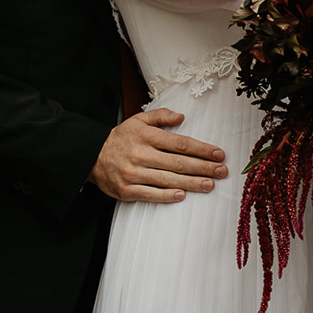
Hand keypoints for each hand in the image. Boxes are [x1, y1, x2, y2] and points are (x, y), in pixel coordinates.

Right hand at [90, 108, 227, 202]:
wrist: (90, 155)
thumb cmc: (120, 138)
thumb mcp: (138, 120)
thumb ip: (160, 116)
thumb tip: (182, 117)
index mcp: (146, 136)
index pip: (180, 143)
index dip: (201, 149)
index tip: (218, 153)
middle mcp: (141, 154)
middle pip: (178, 162)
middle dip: (203, 167)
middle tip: (222, 171)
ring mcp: (133, 173)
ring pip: (168, 179)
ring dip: (191, 183)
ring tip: (210, 184)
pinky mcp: (126, 190)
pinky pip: (150, 194)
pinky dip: (167, 195)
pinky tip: (182, 195)